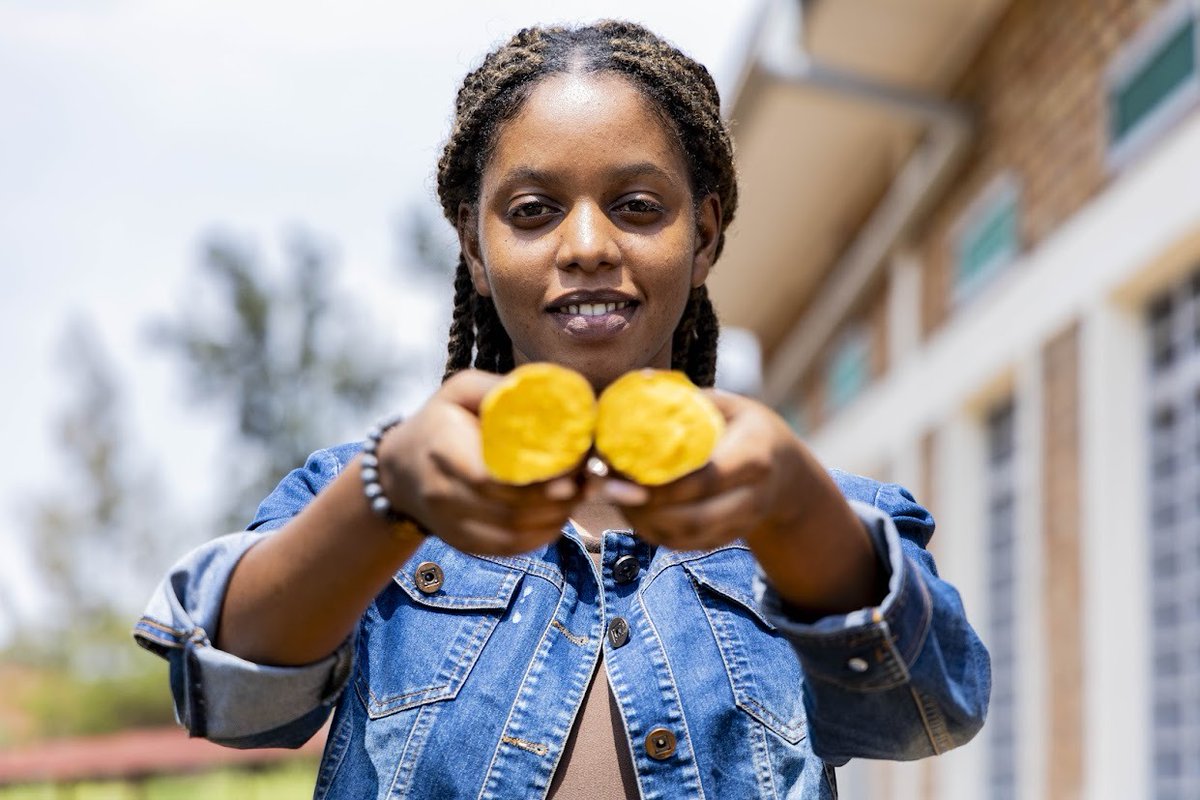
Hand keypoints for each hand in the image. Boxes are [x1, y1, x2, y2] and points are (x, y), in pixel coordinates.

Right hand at [376, 369, 580, 556]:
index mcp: (443, 450)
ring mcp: (451, 524)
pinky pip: (509, 548)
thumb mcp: (460, 392)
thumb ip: (499, 388)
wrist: (399, 469)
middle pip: (510, 508)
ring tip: (578, 495)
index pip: (492, 476)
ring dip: (555, 517)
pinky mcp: (463, 543)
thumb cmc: (440, 422)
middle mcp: (442, 493)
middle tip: (589, 480)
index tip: (573, 466)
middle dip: (557, 498)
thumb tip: (550, 392)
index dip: (537, 478)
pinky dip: (541, 536)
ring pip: (513, 533)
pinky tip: (559, 515)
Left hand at [596, 389, 882, 613]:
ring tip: (613, 496)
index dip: (663, 483)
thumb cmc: (745, 427)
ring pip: (684, 538)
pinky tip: (630, 508)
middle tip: (607, 486)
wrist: (786, 473)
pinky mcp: (725, 540)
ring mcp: (740, 524)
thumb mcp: (728, 405)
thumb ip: (687, 399)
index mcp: (755, 457)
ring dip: (642, 522)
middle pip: (694, 518)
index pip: (707, 478)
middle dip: (645, 508)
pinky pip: (684, 546)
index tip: (624, 470)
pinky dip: (652, 531)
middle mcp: (753, 497)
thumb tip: (638, 382)